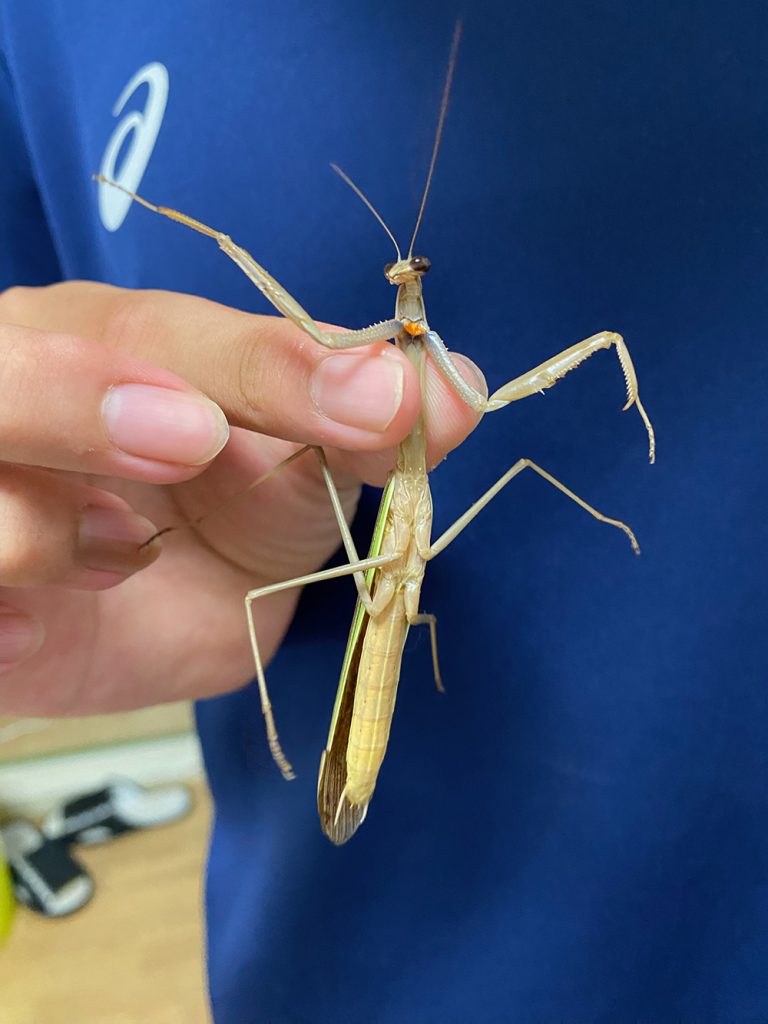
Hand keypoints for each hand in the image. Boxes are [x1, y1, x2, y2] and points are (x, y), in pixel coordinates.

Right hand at [0, 282, 483, 714]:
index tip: (367, 405)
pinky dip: (1, 618)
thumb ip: (370, 426)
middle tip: (189, 445)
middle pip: (9, 372)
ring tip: (127, 556)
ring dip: (46, 530)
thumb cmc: (231, 515)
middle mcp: (25, 394)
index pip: (170, 332)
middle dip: (85, 404)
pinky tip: (34, 635)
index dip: (263, 365)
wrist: (161, 611)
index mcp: (114, 344)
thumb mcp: (307, 466)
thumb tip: (459, 388)